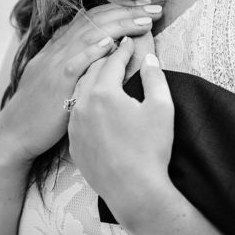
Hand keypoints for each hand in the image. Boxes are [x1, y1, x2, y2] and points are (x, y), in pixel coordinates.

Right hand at [0, 0, 161, 165]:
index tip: (144, 4)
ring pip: (90, 35)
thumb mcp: (55, 75)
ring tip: (145, 19)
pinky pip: (76, 62)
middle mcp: (59, 49)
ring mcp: (57, 64)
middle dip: (128, 10)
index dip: (120, 7)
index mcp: (60, 46)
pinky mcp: (57, 83)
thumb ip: (75, 57)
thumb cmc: (40, 108)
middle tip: (155, 7)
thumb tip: (101, 42)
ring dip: (120, 24)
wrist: (15, 133)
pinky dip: (93, 50)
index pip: (93, 16)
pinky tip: (112, 42)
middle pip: (96, 19)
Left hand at [68, 37, 174, 229]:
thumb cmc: (151, 149)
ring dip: (92, 79)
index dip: (123, 49)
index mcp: (103, 92)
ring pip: (80, 92)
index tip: (130, 42)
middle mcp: (83, 105)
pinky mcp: (74, 144)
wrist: (134, 192)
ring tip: (104, 73)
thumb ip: (154, 77)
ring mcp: (75, 126)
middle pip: (92, 72)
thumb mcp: (161, 107)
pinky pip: (76, 115)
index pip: (112, 61)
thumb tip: (148, 58)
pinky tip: (94, 104)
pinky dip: (85, 103)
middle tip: (117, 51)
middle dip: (106, 59)